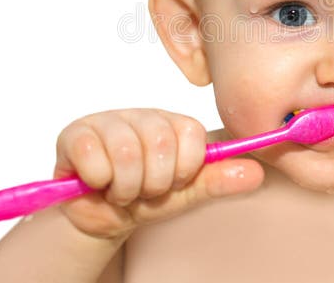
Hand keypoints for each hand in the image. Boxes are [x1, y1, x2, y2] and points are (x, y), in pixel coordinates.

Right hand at [53, 108, 263, 239]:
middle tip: (145, 190)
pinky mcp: (75, 134)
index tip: (175, 182)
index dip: (185, 168)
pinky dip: (98, 180)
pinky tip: (97, 182)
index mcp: (172, 123)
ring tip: (122, 190)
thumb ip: (219, 180)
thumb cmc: (145, 197)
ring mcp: (107, 121)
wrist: (101, 216)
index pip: (192, 134)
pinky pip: (93, 155)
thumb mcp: (186, 193)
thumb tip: (257, 172)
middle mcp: (142, 116)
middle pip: (161, 142)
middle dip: (155, 183)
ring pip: (127, 151)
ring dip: (126, 187)